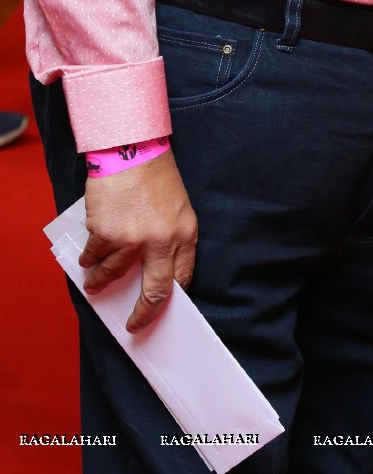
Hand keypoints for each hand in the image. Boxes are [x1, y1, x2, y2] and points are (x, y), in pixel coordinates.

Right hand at [80, 151, 197, 331]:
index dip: (169, 297)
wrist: (132, 148)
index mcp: (185, 234)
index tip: (160, 308)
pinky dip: (88, 260)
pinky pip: (94, 256)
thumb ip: (169, 238)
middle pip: (155, 292)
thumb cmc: (156, 174)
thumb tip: (153, 268)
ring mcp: (132, 241)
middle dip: (143, 314)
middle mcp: (161, 243)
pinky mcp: (105, 234)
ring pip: (113, 275)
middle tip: (134, 326)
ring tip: (93, 284)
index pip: (182, 278)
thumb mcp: (177, 207)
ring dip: (100, 283)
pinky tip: (85, 260)